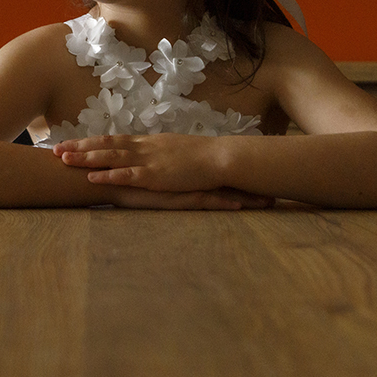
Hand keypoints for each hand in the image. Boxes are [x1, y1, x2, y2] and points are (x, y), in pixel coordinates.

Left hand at [54, 133, 228, 192]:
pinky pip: (128, 175)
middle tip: (54, 150)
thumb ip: (152, 152)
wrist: (218, 157)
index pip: (110, 139)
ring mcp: (148, 160)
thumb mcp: (170, 150)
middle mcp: (142, 147)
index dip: (88, 142)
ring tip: (65, 160)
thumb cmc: (198, 156)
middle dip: (78, 148)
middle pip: (104, 145)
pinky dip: (108, 176)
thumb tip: (139, 154)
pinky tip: (93, 178)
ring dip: (87, 159)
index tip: (68, 144)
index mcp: (145, 142)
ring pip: (111, 157)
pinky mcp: (156, 175)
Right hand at [107, 185, 273, 209]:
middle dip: (251, 183)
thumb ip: (150, 172)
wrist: (100, 176)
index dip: (235, 173)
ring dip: (245, 195)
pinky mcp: (174, 198)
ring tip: (270, 202)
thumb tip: (158, 173)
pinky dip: (223, 203)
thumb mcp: (137, 173)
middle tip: (276, 188)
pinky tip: (240, 206)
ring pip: (220, 189)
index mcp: (177, 170)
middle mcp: (184, 175)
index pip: (211, 171)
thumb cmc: (116, 177)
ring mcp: (181, 186)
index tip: (257, 175)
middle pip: (224, 178)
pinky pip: (204, 202)